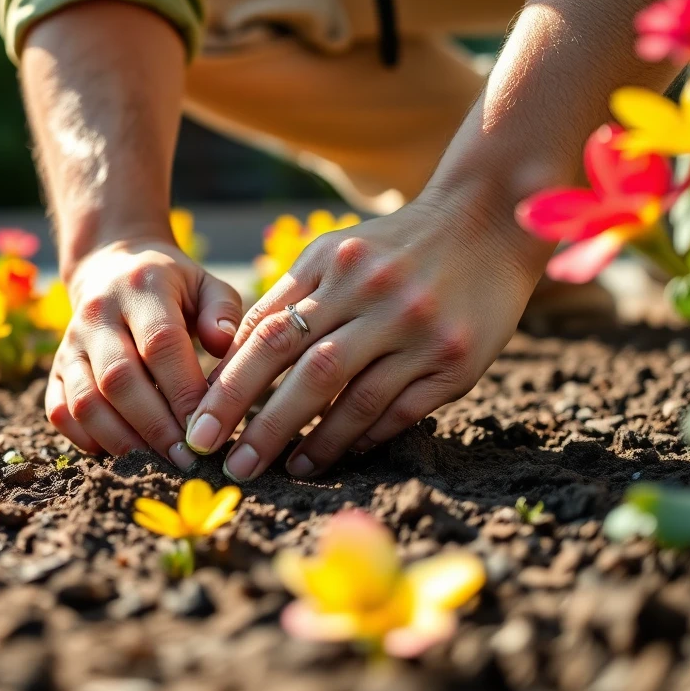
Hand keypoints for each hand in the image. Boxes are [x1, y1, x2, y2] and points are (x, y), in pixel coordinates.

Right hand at [46, 237, 242, 468]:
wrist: (110, 267)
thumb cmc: (172, 285)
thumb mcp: (204, 284)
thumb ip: (223, 310)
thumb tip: (224, 344)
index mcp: (141, 287)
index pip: (160, 343)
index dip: (184, 390)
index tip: (208, 427)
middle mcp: (97, 314)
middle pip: (119, 379)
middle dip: (156, 426)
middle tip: (187, 457)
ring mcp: (70, 344)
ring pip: (86, 401)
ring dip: (123, 440)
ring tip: (159, 462)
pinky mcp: (54, 368)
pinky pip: (59, 411)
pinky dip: (86, 440)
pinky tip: (121, 454)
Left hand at [184, 195, 542, 481]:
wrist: (487, 222)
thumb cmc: (392, 246)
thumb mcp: (335, 253)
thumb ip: (287, 298)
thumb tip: (230, 356)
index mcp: (335, 267)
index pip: (268, 333)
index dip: (231, 385)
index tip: (202, 425)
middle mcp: (377, 297)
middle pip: (306, 371)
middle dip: (260, 423)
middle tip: (229, 465)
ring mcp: (420, 331)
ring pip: (354, 399)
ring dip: (312, 441)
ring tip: (280, 468)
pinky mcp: (457, 362)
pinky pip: (401, 411)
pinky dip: (363, 435)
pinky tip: (335, 454)